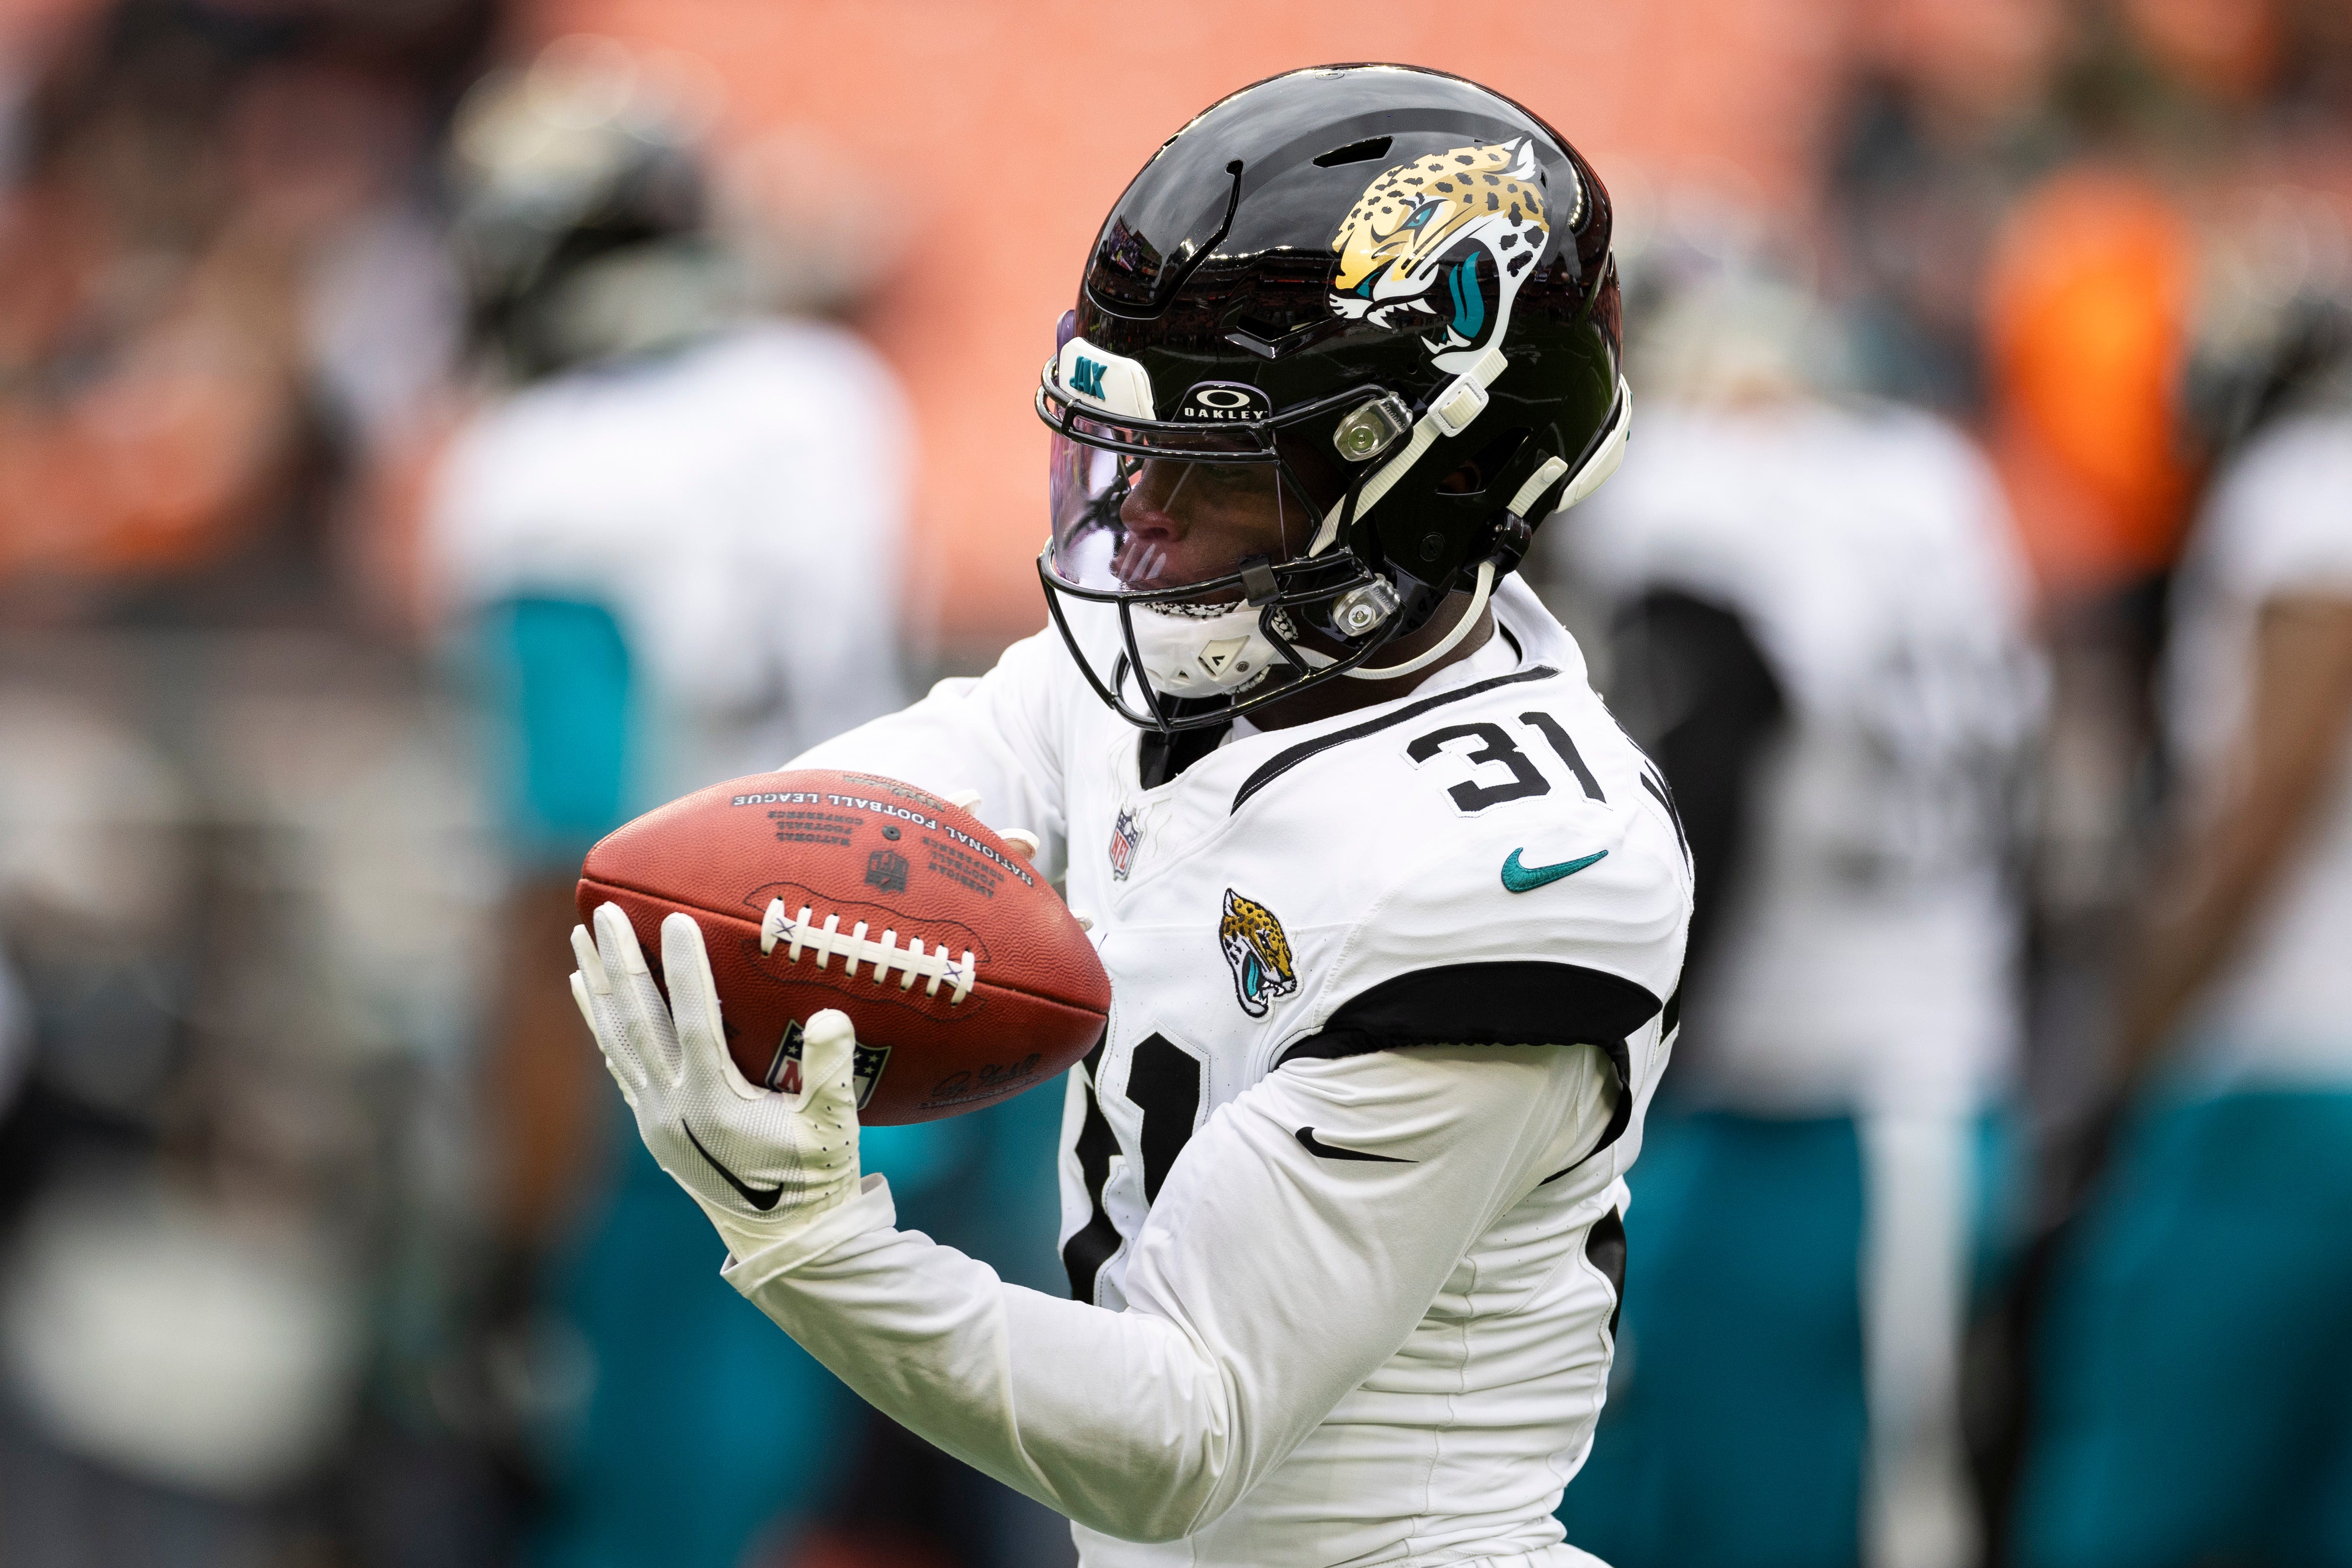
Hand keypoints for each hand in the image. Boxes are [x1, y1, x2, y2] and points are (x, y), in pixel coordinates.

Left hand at [569, 903, 862, 1258]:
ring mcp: (655, 1118)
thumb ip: (831, 1071)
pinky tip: (586, 992)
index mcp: (716, 1105)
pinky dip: (598, 1023)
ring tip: (580, 936)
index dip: (685, 970)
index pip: (695, 1022)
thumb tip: (830, 1018)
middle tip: (604, 909)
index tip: (674, 918)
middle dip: (620, 963)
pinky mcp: (652, 1124)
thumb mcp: (834, 1127)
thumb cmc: (816, 1179)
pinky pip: (616, 1062)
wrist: (783, 1240)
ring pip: (617, 1040)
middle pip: (639, 1023)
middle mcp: (673, 1109)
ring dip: (598, 986)